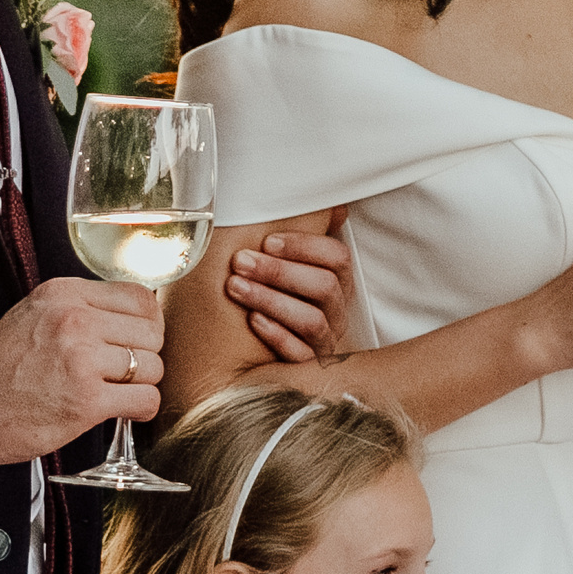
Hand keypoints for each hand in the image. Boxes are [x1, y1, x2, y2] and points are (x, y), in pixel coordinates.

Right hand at [0, 277, 162, 463]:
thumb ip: (78, 307)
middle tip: (126, 370)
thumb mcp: (33, 314)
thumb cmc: (3, 368)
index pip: (138, 297)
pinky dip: (143, 408)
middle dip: (145, 354)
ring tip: (119, 390)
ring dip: (142, 383)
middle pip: (151, 333)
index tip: (140, 338)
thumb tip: (132, 315)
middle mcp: (75, 321)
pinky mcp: (88, 401)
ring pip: (153, 366)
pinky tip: (127, 409)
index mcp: (63, 294)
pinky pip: (146, 399)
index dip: (148, 322)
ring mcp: (82, 360)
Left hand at [227, 205, 353, 363]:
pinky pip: (299, 355)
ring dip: (272, 299)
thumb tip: (332, 204)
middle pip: (324, 287)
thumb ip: (298, 236)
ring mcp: (324, 343)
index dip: (304, 246)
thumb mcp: (280, 264)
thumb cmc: (267, 298)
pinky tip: (252, 320)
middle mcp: (335, 312)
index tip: (268, 241)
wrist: (245, 356)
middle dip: (279, 272)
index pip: (336, 258)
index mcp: (335, 282)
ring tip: (235, 287)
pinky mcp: (307, 369)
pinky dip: (276, 335)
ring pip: (312, 320)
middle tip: (240, 262)